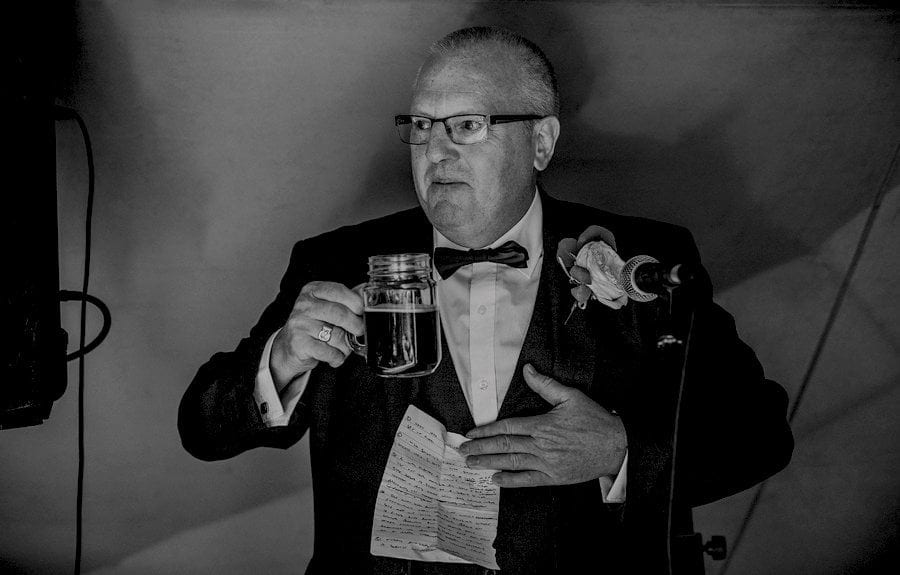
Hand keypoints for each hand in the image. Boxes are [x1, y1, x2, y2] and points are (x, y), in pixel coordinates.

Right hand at [270, 281, 363, 390]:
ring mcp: (300, 323)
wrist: (289, 346)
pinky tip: (335, 357)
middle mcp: (304, 305)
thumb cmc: (314, 325)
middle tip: (360, 331)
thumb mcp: (327, 306)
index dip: (356, 302)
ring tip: (343, 347)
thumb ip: (346, 299)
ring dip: (346, 346)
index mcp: (312, 291)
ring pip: (336, 335)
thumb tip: (366, 291)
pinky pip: (328, 352)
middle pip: (339, 313)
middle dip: (356, 325)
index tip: (363, 311)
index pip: (338, 291)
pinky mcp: (299, 343)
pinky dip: (337, 357)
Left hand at [459, 364, 626, 486]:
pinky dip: (510, 480)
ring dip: (489, 463)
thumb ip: (546, 385)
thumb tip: (528, 370)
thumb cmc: (595, 421)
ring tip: (471, 463)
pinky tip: (496, 479)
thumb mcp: (571, 397)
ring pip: (511, 463)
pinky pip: (527, 481)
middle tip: (462, 450)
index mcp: (542, 425)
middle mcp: (541, 446)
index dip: (486, 430)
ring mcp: (547, 464)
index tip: (472, 433)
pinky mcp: (554, 477)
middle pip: (504, 446)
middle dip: (480, 448)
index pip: (507, 427)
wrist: (616, 447)